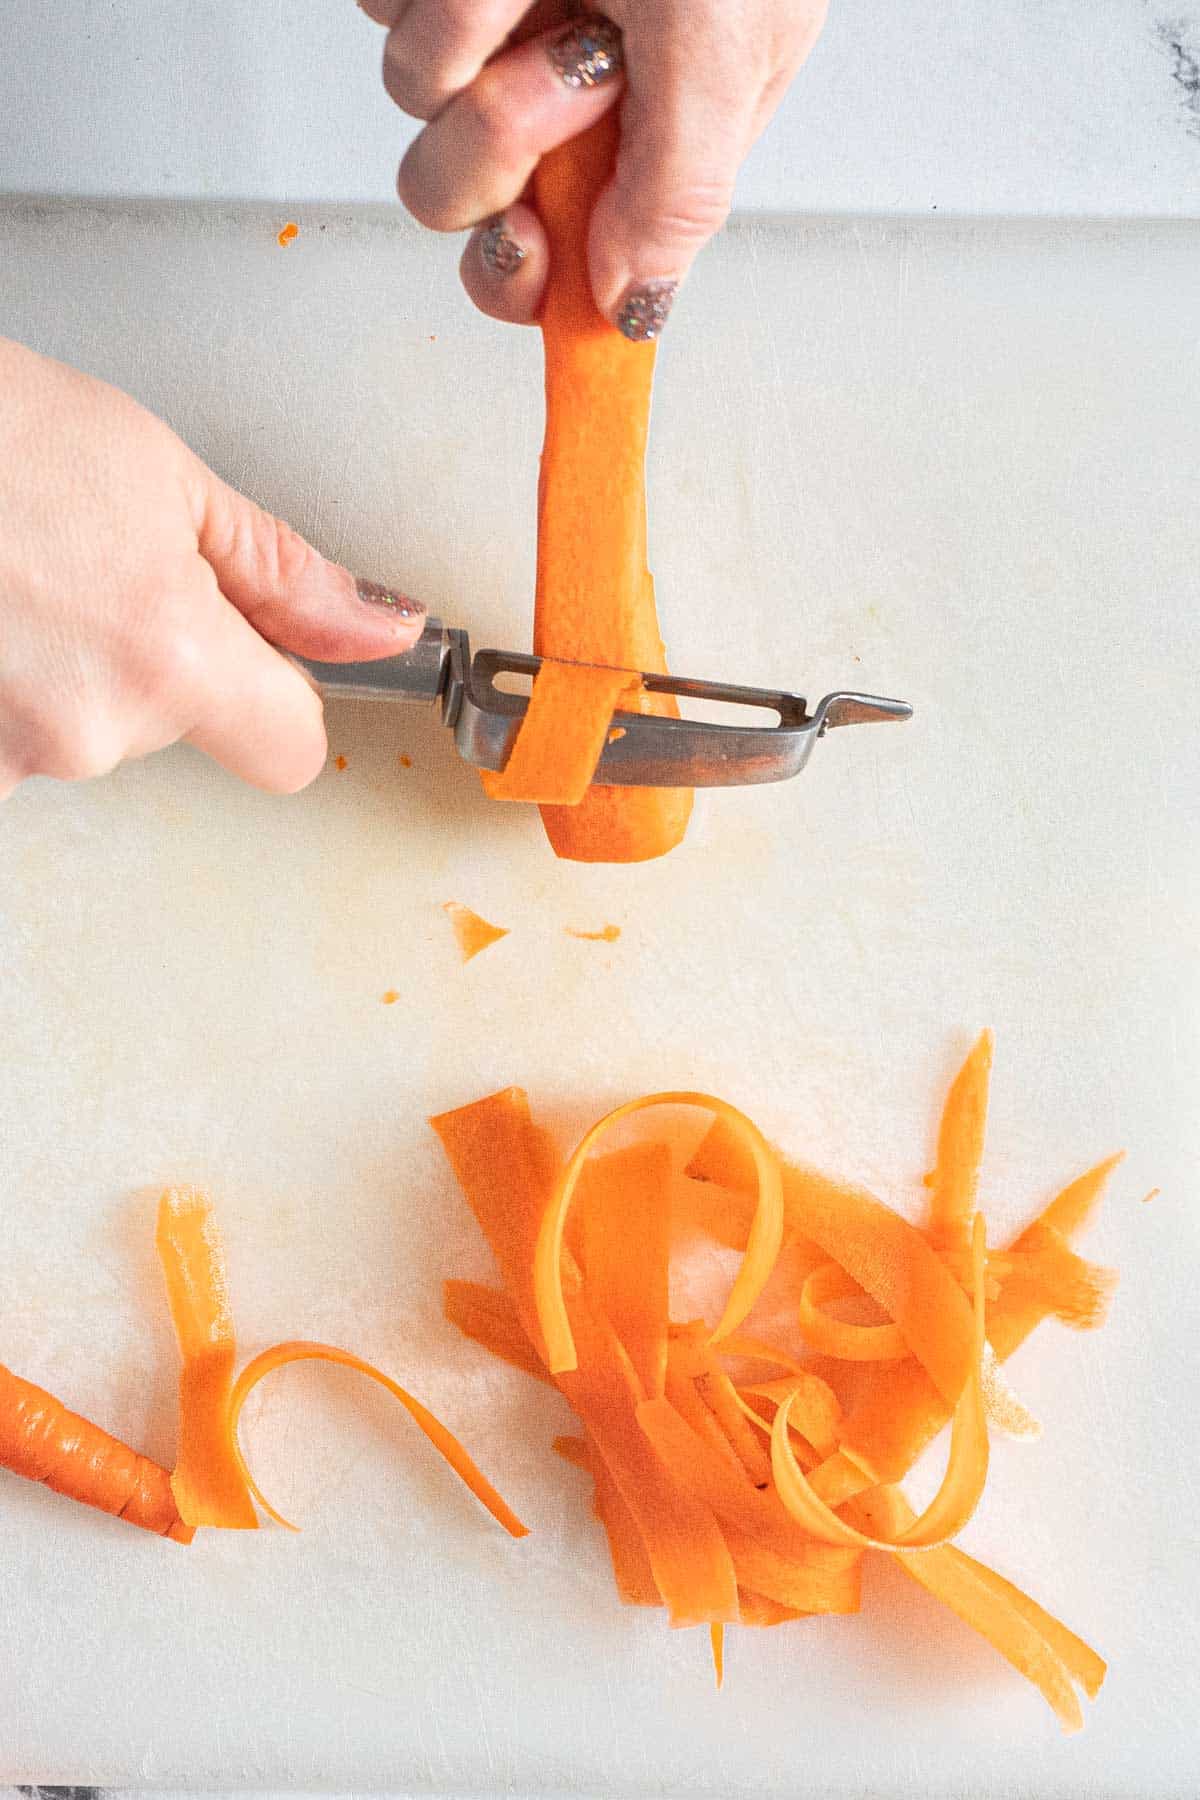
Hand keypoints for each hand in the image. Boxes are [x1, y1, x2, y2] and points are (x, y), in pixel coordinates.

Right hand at [0, 339, 423, 800]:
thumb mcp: (154, 471)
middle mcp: (83, 731)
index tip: (257, 658)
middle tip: (72, 563)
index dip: (279, 696)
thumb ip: (279, 573)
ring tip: (4, 578)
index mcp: (166, 656)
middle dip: (140, 656)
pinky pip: (1, 739)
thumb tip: (376, 626)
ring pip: (71, 731)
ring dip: (49, 671)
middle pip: (167, 727)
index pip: (290, 749)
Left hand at [365, 2, 828, 335]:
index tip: (523, 258)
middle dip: (497, 145)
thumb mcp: (729, 41)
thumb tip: (637, 306)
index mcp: (652, 137)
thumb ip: (684, 187)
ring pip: (414, 99)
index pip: (562, 264)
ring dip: (469, 34)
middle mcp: (567, 90)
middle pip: (466, 199)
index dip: (527, 282)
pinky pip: (386, 7)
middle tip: (561, 70)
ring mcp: (495, 20)